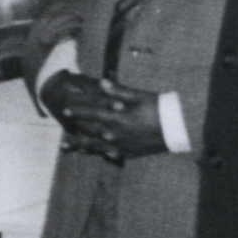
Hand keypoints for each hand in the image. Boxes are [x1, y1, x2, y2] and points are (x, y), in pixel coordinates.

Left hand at [40, 69, 165, 162]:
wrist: (177, 128)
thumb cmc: (158, 108)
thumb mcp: (138, 96)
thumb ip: (118, 91)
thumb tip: (100, 82)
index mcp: (116, 118)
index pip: (91, 114)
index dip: (78, 111)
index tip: (65, 109)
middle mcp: (115, 134)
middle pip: (88, 132)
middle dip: (74, 128)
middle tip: (60, 126)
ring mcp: (121, 146)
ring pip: (94, 147)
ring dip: (78, 146)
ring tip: (64, 146)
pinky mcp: (129, 153)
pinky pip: (109, 154)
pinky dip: (100, 153)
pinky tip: (94, 153)